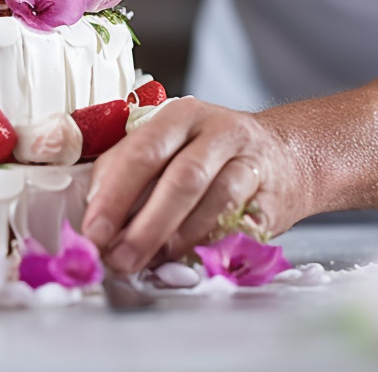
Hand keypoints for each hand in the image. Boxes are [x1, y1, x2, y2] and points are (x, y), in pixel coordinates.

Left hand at [80, 98, 305, 273]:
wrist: (283, 156)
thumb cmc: (208, 154)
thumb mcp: (167, 144)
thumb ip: (127, 172)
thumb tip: (94, 218)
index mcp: (180, 115)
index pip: (142, 151)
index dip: (114, 194)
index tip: (93, 230)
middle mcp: (217, 133)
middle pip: (181, 178)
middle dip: (145, 225)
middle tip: (119, 257)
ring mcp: (250, 164)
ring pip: (216, 201)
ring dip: (179, 238)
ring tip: (152, 262)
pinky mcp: (272, 198)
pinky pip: (242, 226)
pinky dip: (213, 246)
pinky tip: (190, 258)